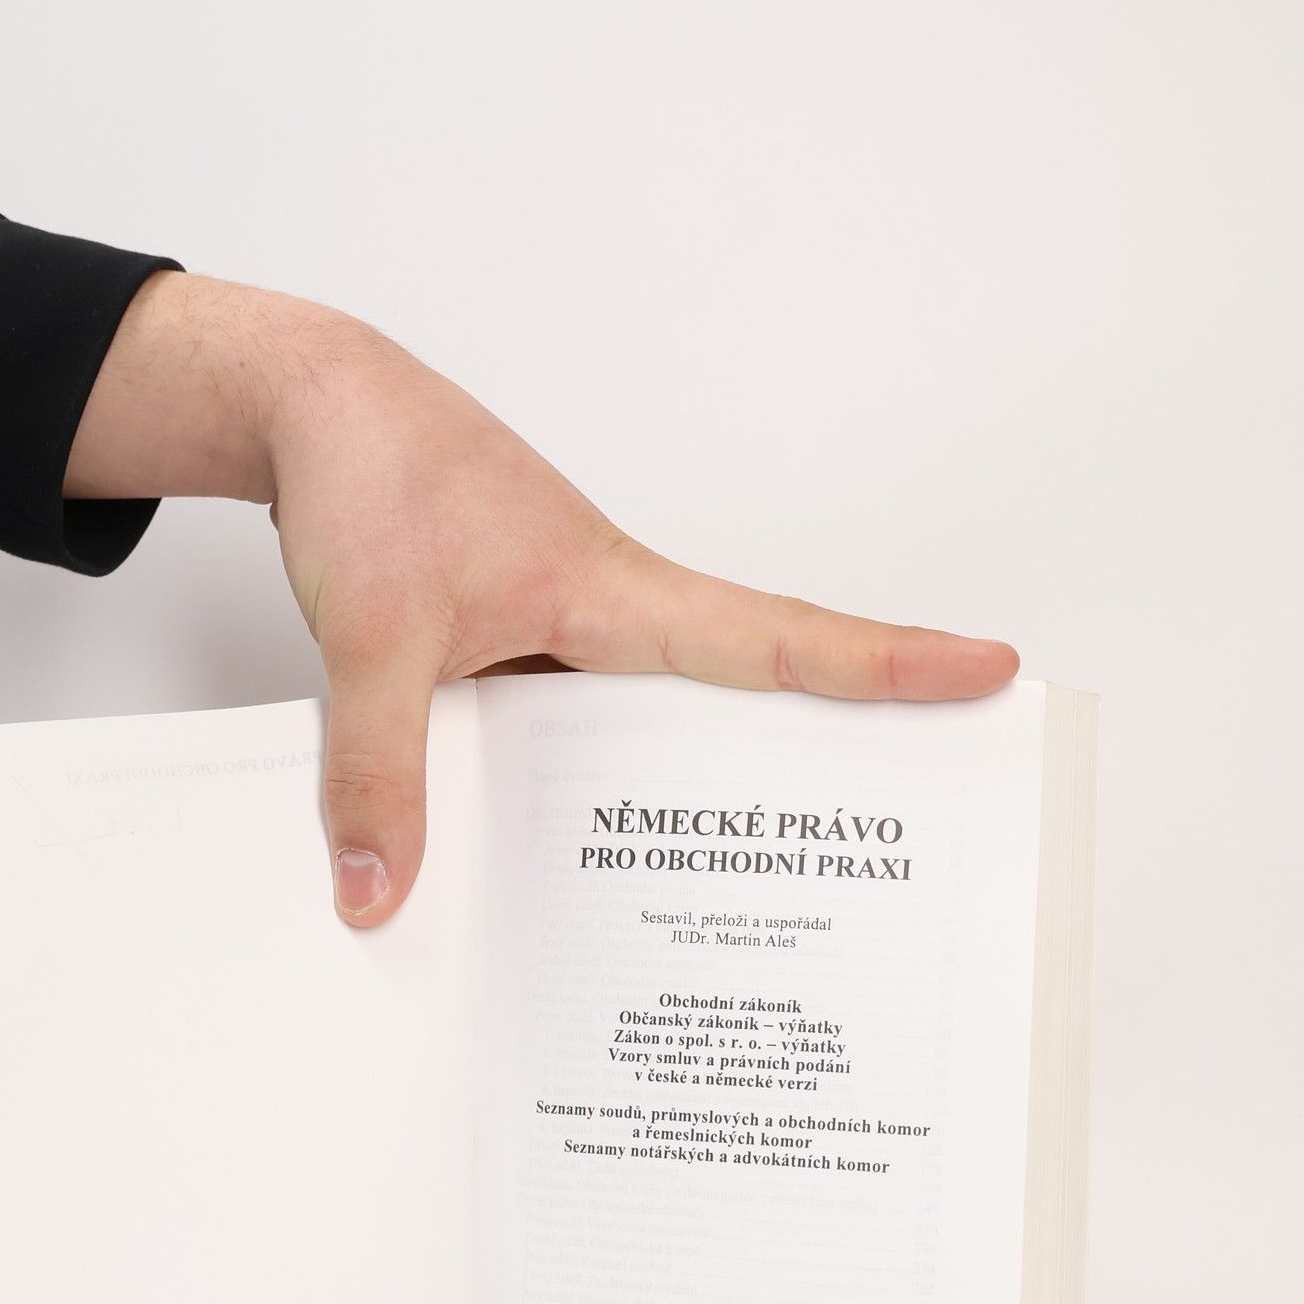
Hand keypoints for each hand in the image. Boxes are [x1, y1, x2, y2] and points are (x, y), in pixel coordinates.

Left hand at [68, 273, 1018, 926]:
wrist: (313, 405)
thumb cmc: (373, 472)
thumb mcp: (376, 637)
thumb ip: (379, 774)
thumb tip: (382, 898)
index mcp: (618, 593)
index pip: (779, 638)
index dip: (886, 664)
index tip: (990, 669)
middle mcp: (611, 613)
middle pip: (748, 692)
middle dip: (830, 748)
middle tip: (912, 822)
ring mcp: (566, 631)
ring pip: (650, 724)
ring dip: (687, 785)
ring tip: (739, 883)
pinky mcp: (517, 645)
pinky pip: (568, 729)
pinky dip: (577, 783)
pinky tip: (556, 851)